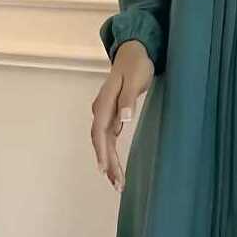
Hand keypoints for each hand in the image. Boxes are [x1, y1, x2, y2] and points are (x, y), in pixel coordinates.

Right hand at [90, 40, 153, 190]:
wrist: (133, 52)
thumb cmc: (136, 64)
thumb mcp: (135, 79)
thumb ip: (127, 99)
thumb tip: (123, 119)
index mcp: (105, 102)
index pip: (100, 130)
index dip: (101, 151)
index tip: (104, 169)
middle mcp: (101, 109)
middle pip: (100, 140)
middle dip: (107, 163)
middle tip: (117, 185)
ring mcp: (105, 112)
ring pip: (104, 141)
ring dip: (108, 161)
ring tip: (116, 183)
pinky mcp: (112, 114)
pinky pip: (109, 137)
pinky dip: (111, 152)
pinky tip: (114, 167)